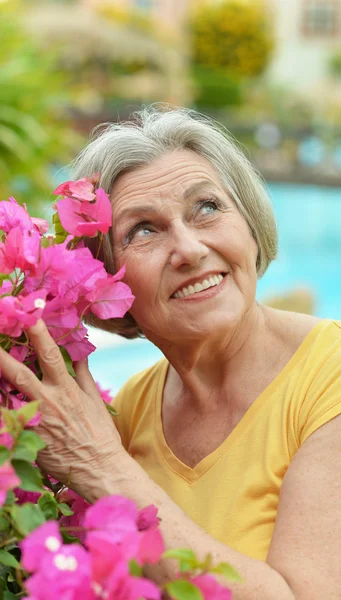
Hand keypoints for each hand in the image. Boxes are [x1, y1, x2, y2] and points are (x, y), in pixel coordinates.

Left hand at [0, 319, 123, 496]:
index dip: (38, 331)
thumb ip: (82, 372)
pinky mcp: (26, 440)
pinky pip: (6, 421)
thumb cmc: (99, 434)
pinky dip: (2, 410)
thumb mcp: (94, 399)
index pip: (50, 353)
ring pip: (5, 396)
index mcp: (66, 388)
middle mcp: (48, 402)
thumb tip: (79, 348)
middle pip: (17, 372)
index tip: (29, 312)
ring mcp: (34, 422)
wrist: (100, 469)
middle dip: (0, 355)